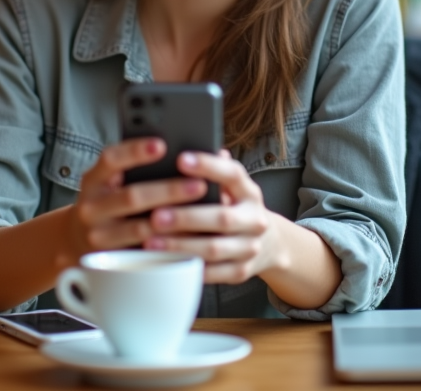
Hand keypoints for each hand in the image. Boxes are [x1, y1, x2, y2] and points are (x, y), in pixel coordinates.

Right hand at [61, 138, 208, 265]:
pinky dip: (168, 246)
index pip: (110, 159)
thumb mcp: (110, 180)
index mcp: (93, 180)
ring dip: (171, 221)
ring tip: (200, 212)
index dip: (135, 151)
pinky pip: (144, 254)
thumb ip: (134, 165)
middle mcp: (91, 207)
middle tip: (199, 183)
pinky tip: (190, 239)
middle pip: (131, 197)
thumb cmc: (107, 201)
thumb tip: (183, 150)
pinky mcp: (112, 260)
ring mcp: (99, 236)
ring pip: (139, 229)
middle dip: (168, 190)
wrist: (77, 240)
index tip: (162, 145)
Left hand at [144, 150, 277, 284]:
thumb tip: (181, 147)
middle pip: (222, 218)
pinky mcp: (241, 272)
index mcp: (249, 192)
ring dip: (181, 245)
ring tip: (151, 240)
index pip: (232, 174)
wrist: (269, 244)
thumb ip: (211, 171)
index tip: (180, 159)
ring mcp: (250, 248)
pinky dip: (188, 267)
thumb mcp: (230, 187)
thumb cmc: (235, 207)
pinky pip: (213, 273)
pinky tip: (164, 261)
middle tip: (155, 215)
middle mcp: (254, 219)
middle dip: (186, 217)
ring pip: (214, 249)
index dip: (208, 166)